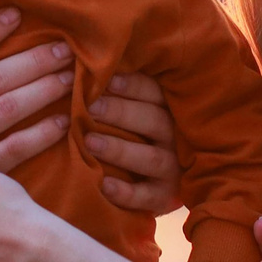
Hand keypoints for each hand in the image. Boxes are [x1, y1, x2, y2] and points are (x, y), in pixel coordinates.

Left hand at [85, 72, 184, 213]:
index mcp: (171, 110)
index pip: (156, 93)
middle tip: (90, 106)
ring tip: (90, 141)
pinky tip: (104, 185)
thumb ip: (120, 90)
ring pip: (150, 158)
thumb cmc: (136, 134)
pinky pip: (147, 197)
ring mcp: (173, 169)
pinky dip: (126, 192)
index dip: (132, 85)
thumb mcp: (138, 109)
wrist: (157, 183)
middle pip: (154, 121)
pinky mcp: (165, 198)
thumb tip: (85, 64)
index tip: (105, 79)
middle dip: (122, 112)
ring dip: (119, 149)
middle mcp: (177, 138)